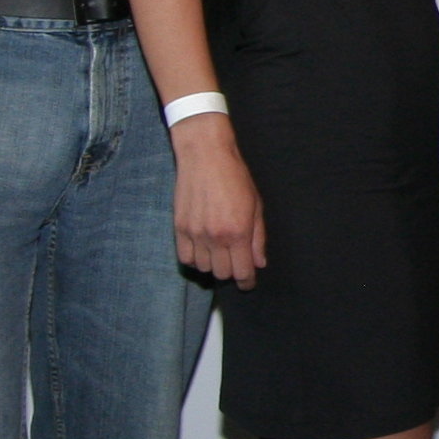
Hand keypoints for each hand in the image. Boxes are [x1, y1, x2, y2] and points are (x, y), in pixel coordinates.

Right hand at [170, 116, 269, 285]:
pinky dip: (194, 259)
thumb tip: (259, 263)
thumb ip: (258, 238)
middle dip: (232, 272)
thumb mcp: (256, 206)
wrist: (205, 156)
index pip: (242, 272)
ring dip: (213, 265)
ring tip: (219, 253)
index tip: (248, 282)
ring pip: (203, 268)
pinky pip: (185, 258)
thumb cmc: (235, 177)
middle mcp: (215, 237)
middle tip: (235, 262)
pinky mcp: (179, 228)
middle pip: (222, 274)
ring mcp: (195, 233)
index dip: (246, 282)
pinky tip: (203, 250)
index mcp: (238, 232)